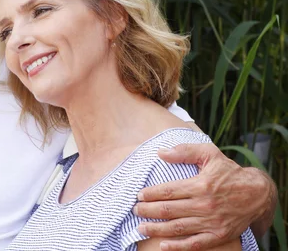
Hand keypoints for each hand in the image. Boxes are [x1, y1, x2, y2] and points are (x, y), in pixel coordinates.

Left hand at [132, 142, 273, 249]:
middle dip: (148, 211)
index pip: (168, 191)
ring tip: (141, 228)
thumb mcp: (209, 154)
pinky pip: (195, 243)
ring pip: (177, 227)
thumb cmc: (229, 171)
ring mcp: (211, 222)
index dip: (150, 194)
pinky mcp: (218, 235)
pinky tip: (163, 245)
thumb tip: (161, 152)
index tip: (138, 195)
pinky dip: (178, 246)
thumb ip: (185, 151)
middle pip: (168, 210)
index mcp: (200, 185)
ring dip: (156, 229)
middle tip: (135, 210)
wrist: (257, 194)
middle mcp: (204, 205)